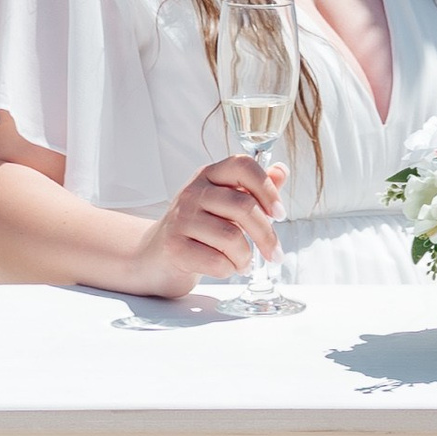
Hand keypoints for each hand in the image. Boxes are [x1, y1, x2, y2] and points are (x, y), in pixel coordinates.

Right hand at [131, 156, 284, 298]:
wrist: (155, 255)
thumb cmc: (197, 229)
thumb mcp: (224, 203)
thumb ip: (253, 189)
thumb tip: (281, 171)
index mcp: (209, 175)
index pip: (243, 165)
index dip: (267, 188)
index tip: (280, 213)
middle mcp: (193, 192)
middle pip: (243, 207)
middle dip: (266, 236)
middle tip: (275, 253)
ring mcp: (181, 218)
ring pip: (232, 238)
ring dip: (245, 258)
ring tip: (243, 263)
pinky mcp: (174, 246)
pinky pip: (216, 261)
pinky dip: (228, 269)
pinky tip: (226, 268)